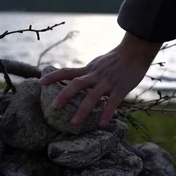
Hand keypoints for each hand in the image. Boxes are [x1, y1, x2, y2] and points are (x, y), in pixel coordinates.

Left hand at [38, 32, 162, 126]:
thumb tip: (74, 81)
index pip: (66, 71)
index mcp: (88, 70)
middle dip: (64, 95)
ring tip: (74, 123)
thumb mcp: (97, 64)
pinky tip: (102, 124)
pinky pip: (113, 102)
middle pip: (76, 84)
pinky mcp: (121, 88)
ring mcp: (107, 82)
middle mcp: (95, 75)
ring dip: (82, 110)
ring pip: (92, 96)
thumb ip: (87, 73)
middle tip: (53, 108)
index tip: (39, 82)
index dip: (52, 76)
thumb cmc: (116, 59)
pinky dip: (107, 113)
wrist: (136, 51)